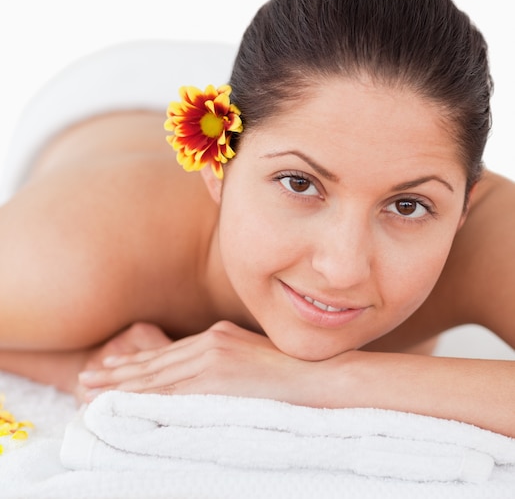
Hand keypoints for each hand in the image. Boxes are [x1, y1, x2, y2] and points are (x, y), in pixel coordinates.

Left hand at [78, 321, 327, 404]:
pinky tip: (122, 404)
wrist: (323, 377)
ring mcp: (213, 356)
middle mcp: (211, 341)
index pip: (168, 353)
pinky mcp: (217, 375)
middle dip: (119, 372)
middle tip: (88, 378)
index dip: (137, 362)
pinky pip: (171, 390)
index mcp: (218, 336)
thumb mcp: (254, 360)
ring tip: (92, 391)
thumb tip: (207, 382)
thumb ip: (226, 364)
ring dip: (121, 385)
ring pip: (156, 375)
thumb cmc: (294, 375)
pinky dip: (142, 398)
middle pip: (155, 361)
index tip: (112, 367)